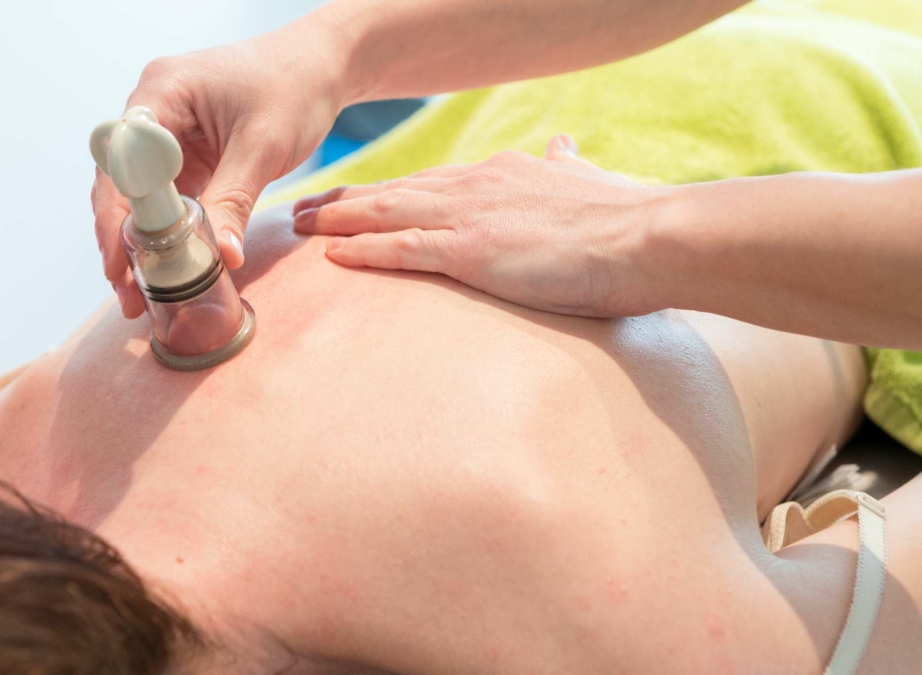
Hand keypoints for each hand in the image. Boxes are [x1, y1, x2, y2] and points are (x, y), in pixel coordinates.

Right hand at [93, 22, 346, 317]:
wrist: (318, 69)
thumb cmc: (293, 89)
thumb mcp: (263, 147)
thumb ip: (235, 200)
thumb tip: (220, 258)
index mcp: (162, 92)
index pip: (122, 160)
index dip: (116, 215)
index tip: (120, 261)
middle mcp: (153, 111)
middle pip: (120, 181)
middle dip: (121, 239)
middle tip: (127, 293)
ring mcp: (167, 135)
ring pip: (139, 195)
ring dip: (140, 243)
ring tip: (138, 295)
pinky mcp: (185, 155)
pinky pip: (166, 198)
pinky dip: (167, 234)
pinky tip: (166, 271)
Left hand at [293, 136, 664, 317]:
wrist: (649, 236)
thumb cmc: (626, 218)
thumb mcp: (590, 181)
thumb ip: (568, 166)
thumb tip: (565, 146)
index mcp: (498, 176)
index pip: (427, 184)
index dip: (386, 192)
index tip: (355, 197)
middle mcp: (474, 187)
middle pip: (395, 194)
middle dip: (347, 201)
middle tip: (304, 207)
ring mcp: (469, 217)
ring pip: (387, 215)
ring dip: (340, 220)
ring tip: (300, 225)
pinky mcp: (472, 251)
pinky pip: (403, 250)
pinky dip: (365, 250)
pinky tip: (332, 254)